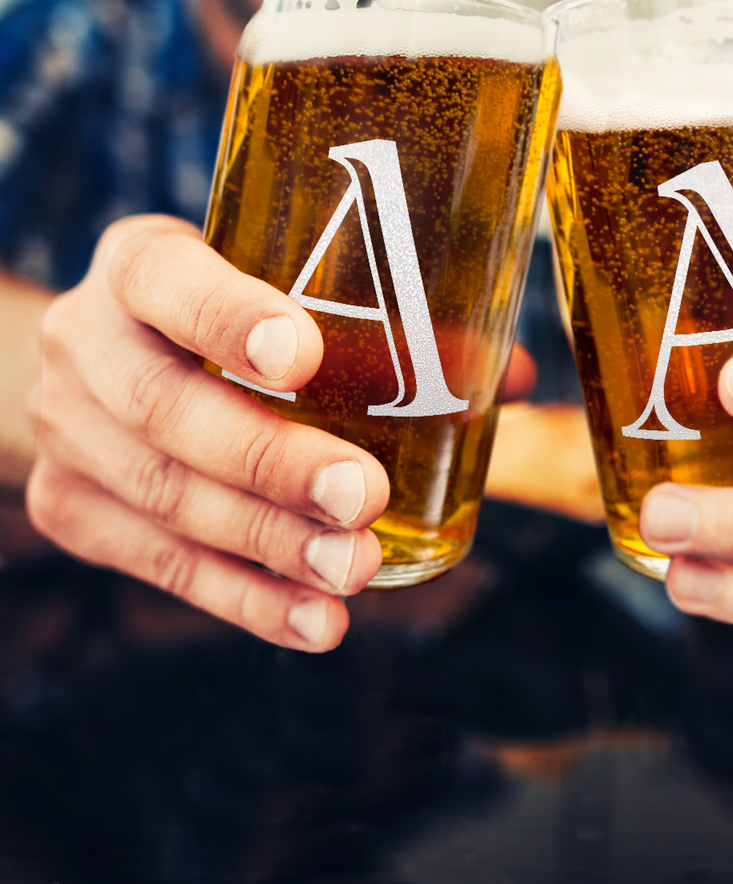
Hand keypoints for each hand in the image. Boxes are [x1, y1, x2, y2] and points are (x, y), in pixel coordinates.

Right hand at [27, 215, 389, 650]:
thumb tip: (513, 377)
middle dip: (270, 461)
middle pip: (166, 408)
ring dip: (270, 544)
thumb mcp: (281, 287)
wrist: (109, 363)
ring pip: (166, 498)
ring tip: (355, 568)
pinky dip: (245, 598)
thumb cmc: (229, 315)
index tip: (306, 356)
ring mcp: (68, 432)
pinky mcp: (72, 510)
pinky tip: (315, 621)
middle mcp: (86, 340)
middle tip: (363, 497)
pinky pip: (159, 565)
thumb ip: (392, 322)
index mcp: (140, 263)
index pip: (166, 278)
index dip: (227, 317)